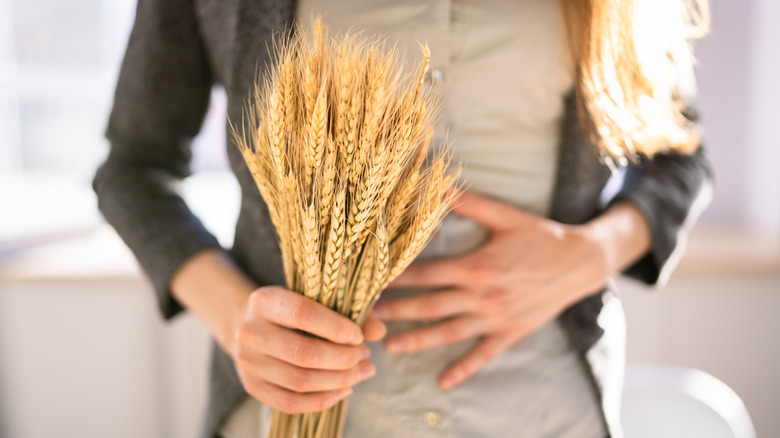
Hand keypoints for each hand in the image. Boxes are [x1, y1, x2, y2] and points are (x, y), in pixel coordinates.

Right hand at [232, 285, 386, 413]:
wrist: (252, 326)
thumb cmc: (293, 309)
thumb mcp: (315, 299)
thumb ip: (348, 311)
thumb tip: (379, 332)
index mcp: (264, 300)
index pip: (303, 314)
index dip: (336, 328)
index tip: (359, 336)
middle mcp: (249, 331)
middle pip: (303, 353)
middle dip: (343, 358)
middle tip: (365, 355)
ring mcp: (247, 362)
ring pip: (300, 381)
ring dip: (339, 380)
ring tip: (362, 371)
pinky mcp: (252, 386)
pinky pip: (291, 403)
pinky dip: (323, 400)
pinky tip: (344, 389)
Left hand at [372, 190, 614, 389]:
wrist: (581, 263)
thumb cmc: (540, 236)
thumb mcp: (505, 215)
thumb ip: (469, 202)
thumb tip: (437, 184)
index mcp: (477, 266)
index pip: (427, 273)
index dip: (397, 278)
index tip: (372, 280)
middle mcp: (482, 295)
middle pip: (430, 306)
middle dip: (397, 311)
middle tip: (367, 316)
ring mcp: (495, 317)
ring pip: (448, 333)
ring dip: (417, 341)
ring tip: (389, 346)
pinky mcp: (510, 332)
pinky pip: (482, 355)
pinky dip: (463, 369)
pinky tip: (443, 381)